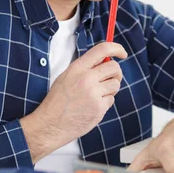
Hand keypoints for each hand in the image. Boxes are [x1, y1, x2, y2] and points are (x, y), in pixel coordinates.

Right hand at [21, 42, 127, 162]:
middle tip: (111, 78)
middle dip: (116, 73)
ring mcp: (93, 94)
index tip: (122, 53)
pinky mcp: (99, 108)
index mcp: (77, 68)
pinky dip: (105, 103)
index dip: (116, 48)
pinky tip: (92, 106)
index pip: (102, 49)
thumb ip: (85, 68)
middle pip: (114, 67)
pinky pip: (111, 100)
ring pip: (115, 84)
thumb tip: (105, 61)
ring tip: (96, 95)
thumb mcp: (66, 76)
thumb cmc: (57, 101)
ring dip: (110, 89)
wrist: (51, 124)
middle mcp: (86, 78)